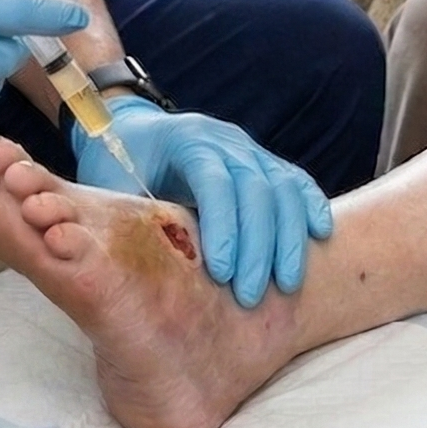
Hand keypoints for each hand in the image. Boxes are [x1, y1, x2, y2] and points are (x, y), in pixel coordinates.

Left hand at [73, 101, 334, 304]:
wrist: (133, 131)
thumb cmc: (116, 164)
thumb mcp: (107, 185)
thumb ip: (116, 213)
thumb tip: (114, 258)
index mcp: (185, 139)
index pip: (214, 179)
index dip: (222, 225)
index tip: (220, 272)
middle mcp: (224, 139)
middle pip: (256, 188)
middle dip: (258, 245)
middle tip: (249, 296)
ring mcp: (249, 149)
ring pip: (283, 187)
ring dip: (288, 238)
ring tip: (284, 285)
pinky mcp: (264, 162)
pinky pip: (296, 181)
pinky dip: (311, 206)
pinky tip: (320, 236)